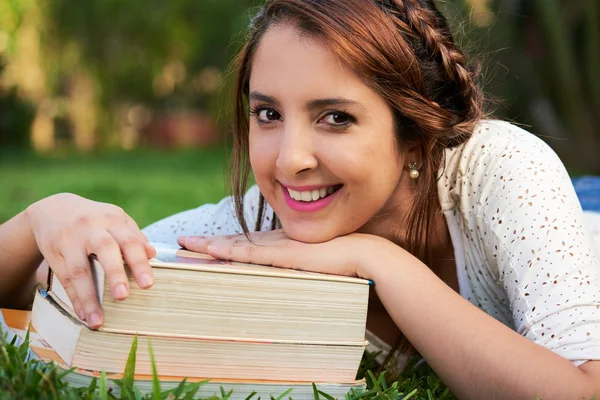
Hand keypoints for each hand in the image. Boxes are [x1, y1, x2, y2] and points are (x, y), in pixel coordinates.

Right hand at [25, 193, 155, 327]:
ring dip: (89, 298)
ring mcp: (70, 240)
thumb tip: (153, 254)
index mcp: (113, 220)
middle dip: (115, 274)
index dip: (139, 262)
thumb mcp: (115, 220)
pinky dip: (75, 299)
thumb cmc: (95, 220)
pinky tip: (83, 315)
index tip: (148, 284)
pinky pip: (65, 279)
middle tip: (124, 297)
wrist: (54, 209)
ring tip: (98, 321)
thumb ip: (134, 236)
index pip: (129, 241)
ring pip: (79, 270)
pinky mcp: (54, 252)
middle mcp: (91, 228)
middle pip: (104, 249)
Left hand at [178, 229, 386, 279]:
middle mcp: (275, 242)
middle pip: (234, 242)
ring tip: (185, 245)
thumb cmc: (343, 263)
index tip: (203, 246)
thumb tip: (292, 278)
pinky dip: (228, 251)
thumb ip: (300, 270)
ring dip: (209, 245)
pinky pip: (249, 253)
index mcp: (281, 245)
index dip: (223, 245)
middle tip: (181, 242)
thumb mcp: (314, 267)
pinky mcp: (282, 253)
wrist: (361, 254)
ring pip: (236, 245)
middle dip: (207, 243)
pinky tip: (211, 250)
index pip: (245, 245)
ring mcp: (278, 246)